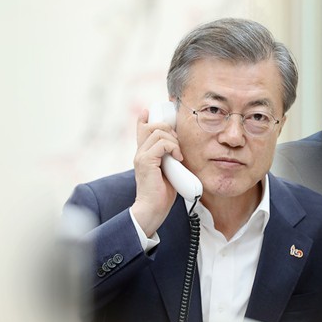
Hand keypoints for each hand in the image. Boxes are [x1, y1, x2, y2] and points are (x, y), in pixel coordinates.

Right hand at [129, 107, 182, 235]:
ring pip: (158, 132)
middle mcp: (140, 152)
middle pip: (152, 125)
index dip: (145, 118)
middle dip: (169, 129)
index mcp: (144, 154)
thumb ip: (170, 159)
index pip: (141, 129)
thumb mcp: (168, 171)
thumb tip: (181, 151)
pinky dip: (173, 148)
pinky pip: (161, 144)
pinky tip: (178, 158)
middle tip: (178, 144)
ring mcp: (141, 156)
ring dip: (173, 140)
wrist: (152, 210)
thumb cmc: (162, 194)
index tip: (150, 111)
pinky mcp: (146, 162)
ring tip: (178, 154)